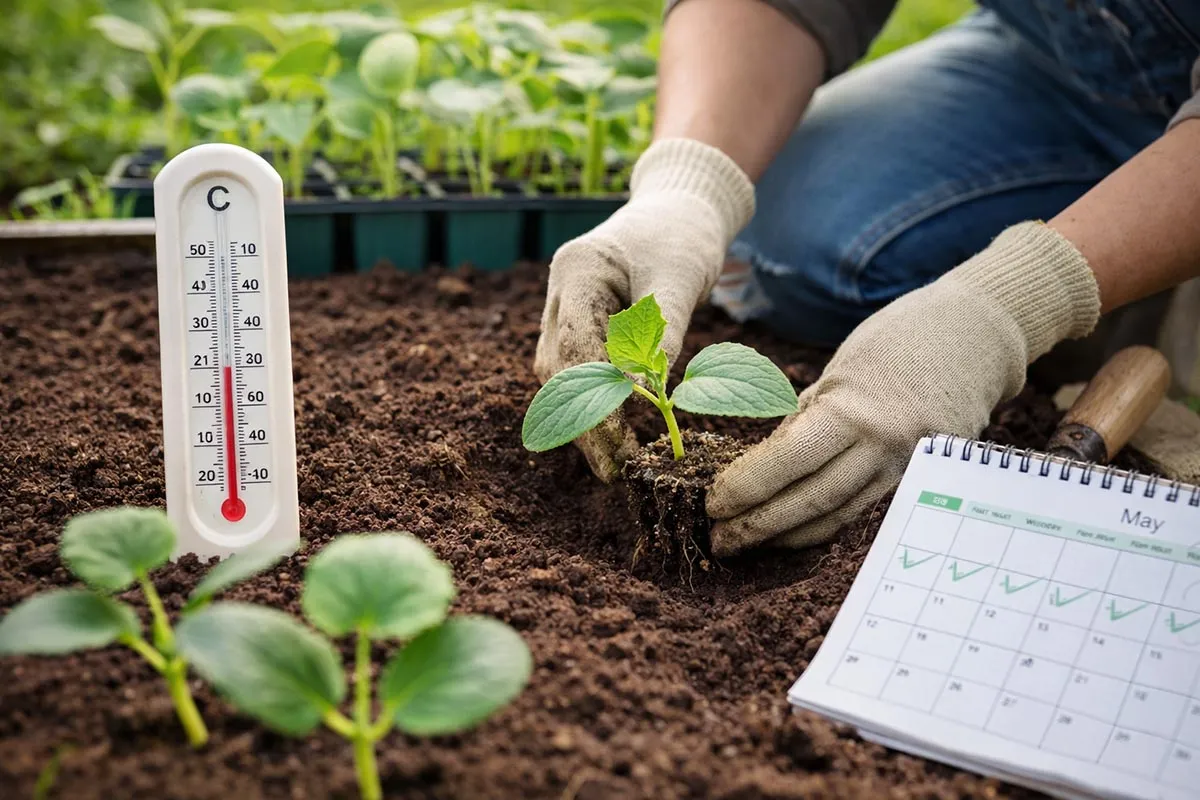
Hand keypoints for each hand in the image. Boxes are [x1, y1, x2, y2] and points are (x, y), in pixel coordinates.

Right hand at [534, 138, 754, 480]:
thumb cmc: (682, 234)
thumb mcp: (680, 275)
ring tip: (611, 464)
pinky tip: (612, 437)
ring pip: (562, 376)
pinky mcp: (582, 325)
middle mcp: (560, 293)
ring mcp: (565, 309)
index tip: (616, 442)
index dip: (592, 397)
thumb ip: (664, 328)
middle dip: (583, 421)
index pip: (575, 345)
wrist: (680, 208)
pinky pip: (580, 372)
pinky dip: (595, 405)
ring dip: (584, 420)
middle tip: (613, 470)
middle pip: (558, 368)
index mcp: (577, 271)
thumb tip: (653, 390)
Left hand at [707, 222, 1102, 554]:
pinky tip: (795, 532)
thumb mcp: (840, 370)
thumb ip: (805, 419)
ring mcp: (907, 467)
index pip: (789, 461)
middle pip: (812, 500)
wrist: (977, 333)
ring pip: (839, 514)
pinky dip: (826, 523)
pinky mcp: (923, 478)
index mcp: (855, 410)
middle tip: (719, 540)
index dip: (748, 487)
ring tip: (747, 544)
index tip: (713, 503)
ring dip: (788, 536)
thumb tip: (760, 464)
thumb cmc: (898, 340)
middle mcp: (884, 446)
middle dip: (760, 526)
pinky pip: (866, 509)